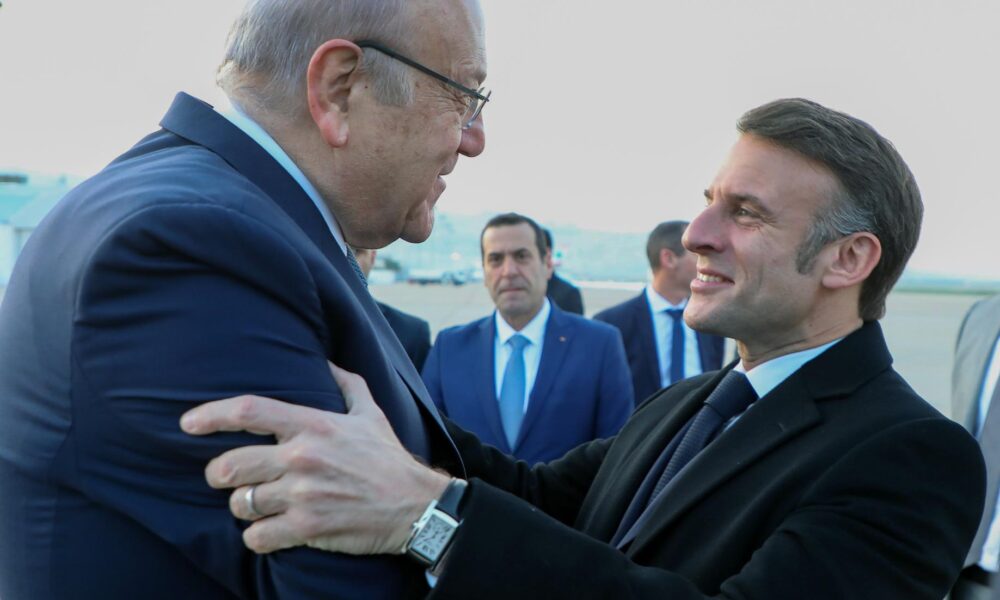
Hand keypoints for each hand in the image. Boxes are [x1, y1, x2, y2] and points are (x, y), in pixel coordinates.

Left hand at [180, 363, 450, 554]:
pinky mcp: (307, 529)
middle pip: (229, 465)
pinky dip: (258, 536)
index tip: (187, 423)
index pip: (249, 411)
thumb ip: (347, 384)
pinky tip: (270, 532)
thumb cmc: (389, 459)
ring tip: (258, 506)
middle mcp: (302, 457)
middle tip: (225, 478)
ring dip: (243, 507)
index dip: (210, 415)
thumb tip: (327, 362)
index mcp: (313, 425)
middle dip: (218, 475)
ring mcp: (302, 495)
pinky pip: (257, 537)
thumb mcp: (371, 414)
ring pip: (240, 504)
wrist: (416, 505)